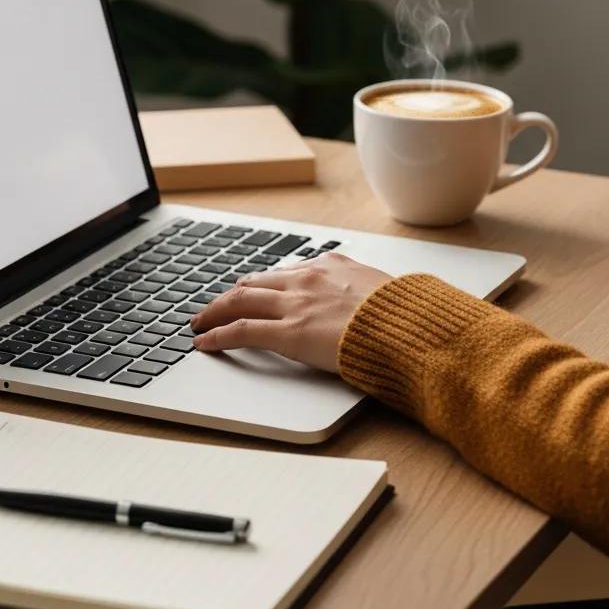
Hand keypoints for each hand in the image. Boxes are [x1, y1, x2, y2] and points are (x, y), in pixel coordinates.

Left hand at [189, 253, 393, 372]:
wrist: (409, 327)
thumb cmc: (404, 315)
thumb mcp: (382, 291)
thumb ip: (362, 292)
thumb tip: (366, 301)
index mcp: (332, 266)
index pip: (285, 272)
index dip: (263, 284)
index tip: (252, 290)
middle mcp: (308, 279)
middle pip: (254, 283)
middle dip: (230, 295)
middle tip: (214, 306)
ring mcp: (296, 304)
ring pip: (240, 301)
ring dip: (214, 311)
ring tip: (200, 322)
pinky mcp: (289, 333)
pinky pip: (242, 331)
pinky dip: (218, 335)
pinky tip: (205, 342)